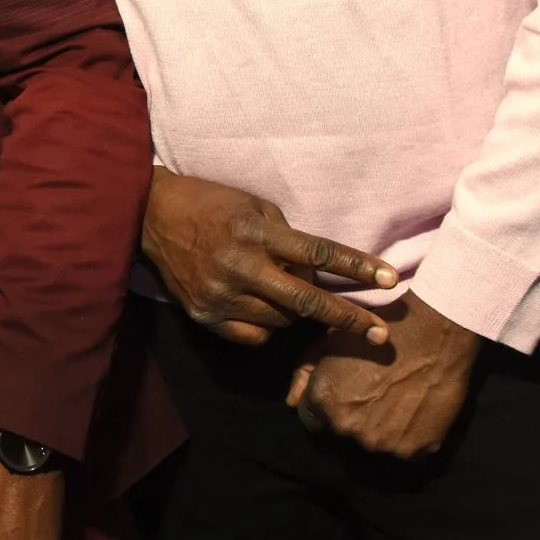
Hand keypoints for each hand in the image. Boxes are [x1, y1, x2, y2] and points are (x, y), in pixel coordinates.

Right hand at [141, 169, 398, 346]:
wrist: (150, 215)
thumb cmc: (211, 203)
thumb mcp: (252, 205)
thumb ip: (286, 237)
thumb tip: (317, 272)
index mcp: (255, 233)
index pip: (318, 254)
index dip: (357, 268)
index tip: (389, 280)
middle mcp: (240, 266)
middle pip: (306, 301)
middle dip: (347, 318)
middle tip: (378, 334)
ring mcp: (221, 295)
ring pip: (281, 321)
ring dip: (296, 312)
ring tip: (283, 291)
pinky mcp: (204, 315)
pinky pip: (253, 335)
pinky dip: (266, 325)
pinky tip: (260, 306)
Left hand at [287, 291, 479, 457]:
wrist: (435, 329)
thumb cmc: (379, 328)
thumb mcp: (330, 340)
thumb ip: (305, 373)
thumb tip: (291, 403)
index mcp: (325, 404)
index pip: (312, 422)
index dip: (327, 408)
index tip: (345, 395)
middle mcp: (349, 430)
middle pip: (343, 435)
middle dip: (353, 420)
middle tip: (375, 395)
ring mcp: (383, 444)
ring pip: (375, 446)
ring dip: (381, 431)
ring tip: (398, 402)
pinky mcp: (416, 451)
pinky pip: (406, 452)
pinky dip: (409, 438)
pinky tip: (416, 412)